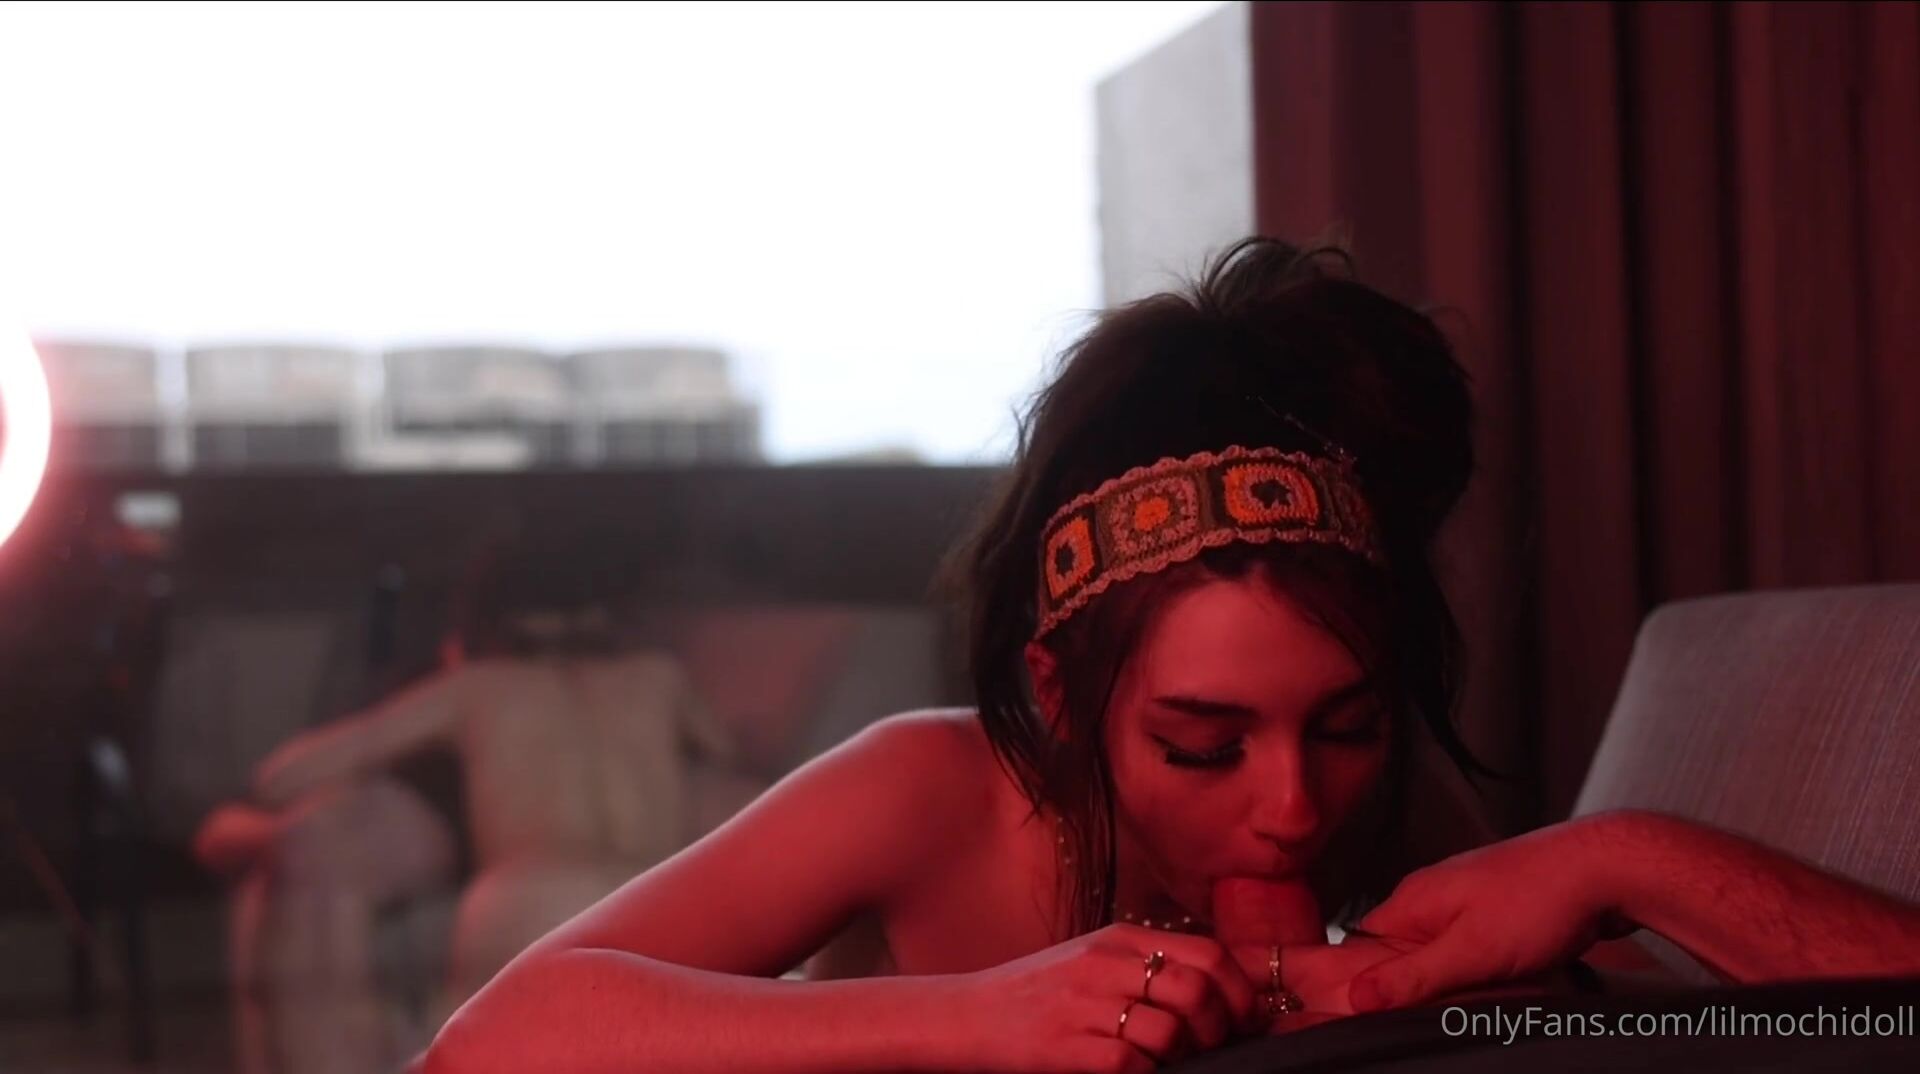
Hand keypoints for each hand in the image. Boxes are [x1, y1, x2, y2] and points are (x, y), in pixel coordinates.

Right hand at [954, 924, 1262, 1072]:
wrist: (965, 1015)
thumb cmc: (1036, 995)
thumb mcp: (1092, 961)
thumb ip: (1144, 965)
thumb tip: (1214, 991)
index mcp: (1118, 939)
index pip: (1207, 953)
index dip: (1239, 990)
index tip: (1247, 1019)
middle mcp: (1105, 964)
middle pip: (1197, 989)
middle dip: (1220, 1027)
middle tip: (1214, 1048)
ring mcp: (1084, 1005)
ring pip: (1171, 1029)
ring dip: (1183, 1056)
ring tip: (1170, 1063)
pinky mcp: (1066, 1048)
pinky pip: (1133, 1063)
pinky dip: (1147, 1073)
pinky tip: (1134, 1072)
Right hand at [1345, 818, 1629, 1011]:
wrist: (1603, 869)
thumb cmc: (1539, 900)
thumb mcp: (1470, 951)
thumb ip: (1412, 976)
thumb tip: (1355, 995)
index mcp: (1414, 898)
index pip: (1361, 946)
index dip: (1366, 981)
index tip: (1381, 1012)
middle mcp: (1432, 894)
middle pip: (1400, 952)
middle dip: (1417, 985)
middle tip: (1445, 1006)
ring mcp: (1465, 899)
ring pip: (1439, 953)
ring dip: (1453, 979)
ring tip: (1481, 990)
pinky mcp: (1495, 908)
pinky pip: (1470, 947)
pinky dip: (1480, 969)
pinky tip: (1502, 978)